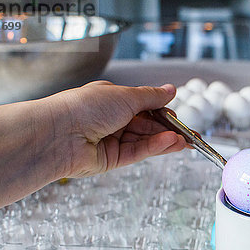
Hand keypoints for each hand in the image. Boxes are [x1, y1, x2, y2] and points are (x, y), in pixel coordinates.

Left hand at [44, 81, 186, 177]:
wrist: (59, 133)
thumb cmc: (84, 107)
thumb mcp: (125, 96)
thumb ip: (151, 97)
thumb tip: (170, 89)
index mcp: (111, 100)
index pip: (144, 106)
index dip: (162, 111)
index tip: (178, 115)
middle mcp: (111, 120)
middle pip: (147, 126)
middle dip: (169, 129)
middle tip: (191, 135)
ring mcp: (111, 140)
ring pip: (145, 141)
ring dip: (165, 140)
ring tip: (186, 141)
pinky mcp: (110, 160)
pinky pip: (137, 152)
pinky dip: (155, 147)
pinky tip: (171, 143)